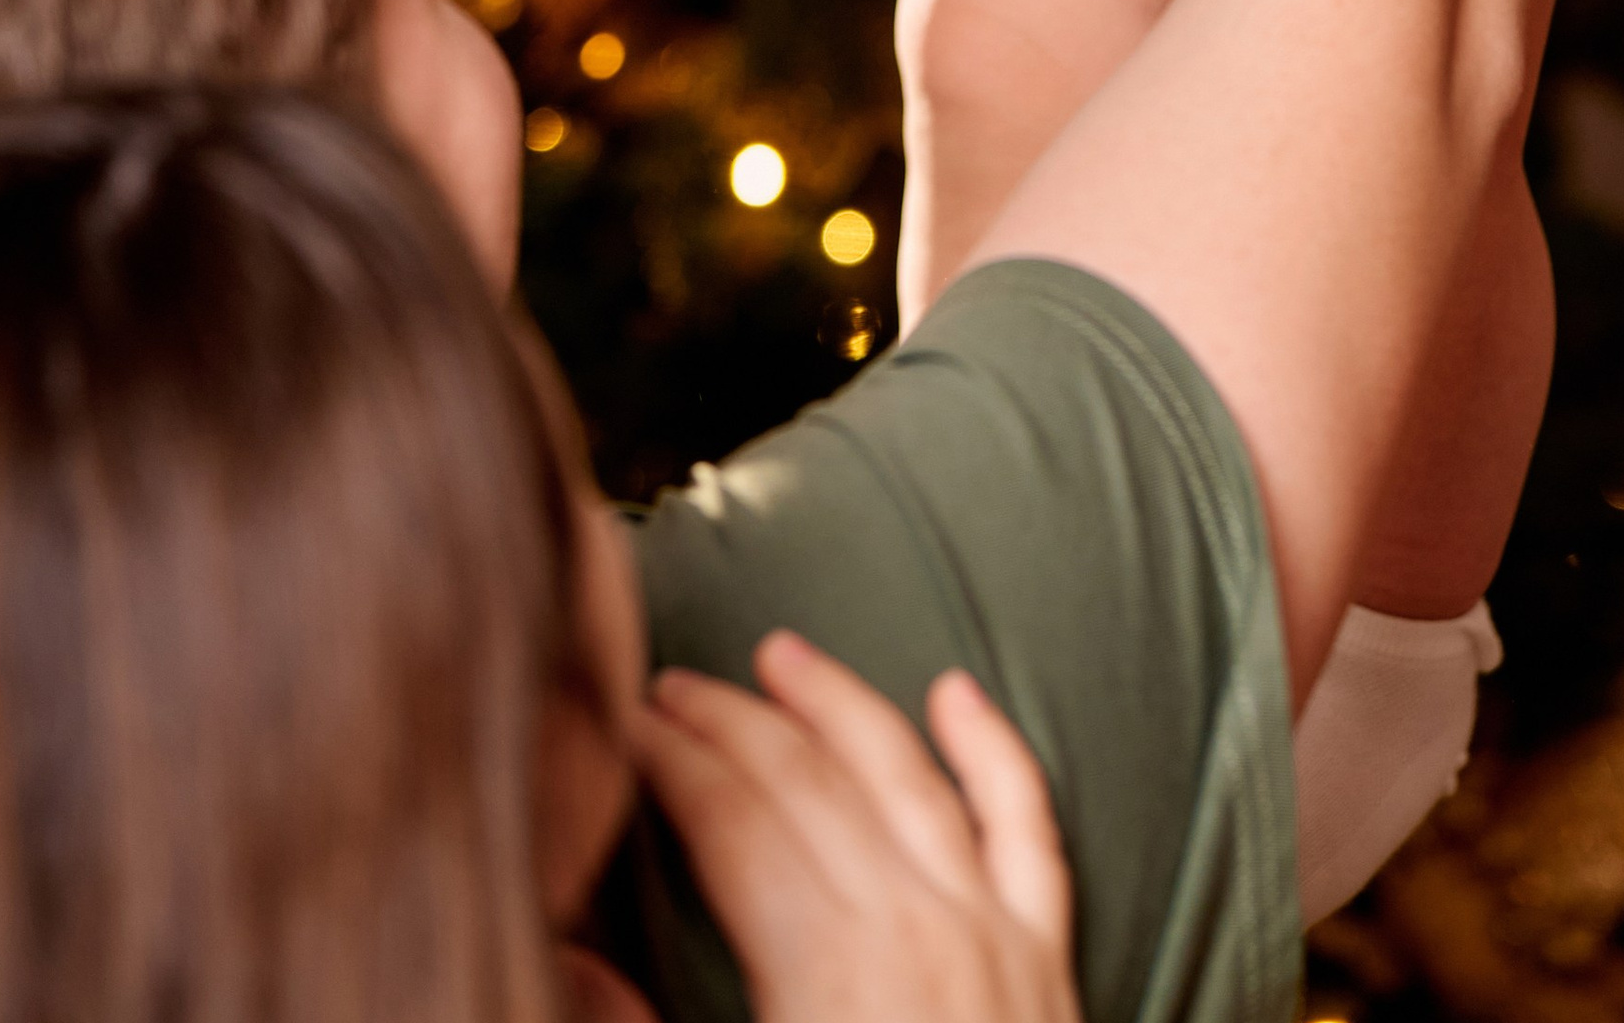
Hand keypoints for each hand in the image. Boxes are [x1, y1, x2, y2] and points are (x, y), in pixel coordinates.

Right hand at [633, 630, 1078, 1022]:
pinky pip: (1028, 827)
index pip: (731, 818)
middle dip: (729, 719)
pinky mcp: (1051, 967)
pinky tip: (956, 693)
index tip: (614, 722)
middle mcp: (916, 926)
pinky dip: (992, 747)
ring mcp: (995, 938)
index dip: (666, 760)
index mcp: (825, 970)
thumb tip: (572, 953)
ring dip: (838, 703)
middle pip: (807, 780)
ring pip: (908, 773)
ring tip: (780, 653)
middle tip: (663, 684)